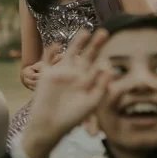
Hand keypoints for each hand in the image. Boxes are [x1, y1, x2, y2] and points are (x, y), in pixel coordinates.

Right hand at [21, 29, 109, 157]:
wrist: (49, 126)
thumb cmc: (72, 118)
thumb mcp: (91, 102)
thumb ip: (101, 85)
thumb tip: (109, 66)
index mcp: (88, 82)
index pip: (98, 66)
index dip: (104, 59)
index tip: (109, 57)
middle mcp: (76, 75)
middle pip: (87, 55)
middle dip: (95, 45)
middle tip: (104, 32)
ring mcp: (61, 73)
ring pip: (70, 53)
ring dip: (77, 42)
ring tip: (86, 31)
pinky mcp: (47, 75)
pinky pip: (48, 59)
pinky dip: (50, 51)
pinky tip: (56, 44)